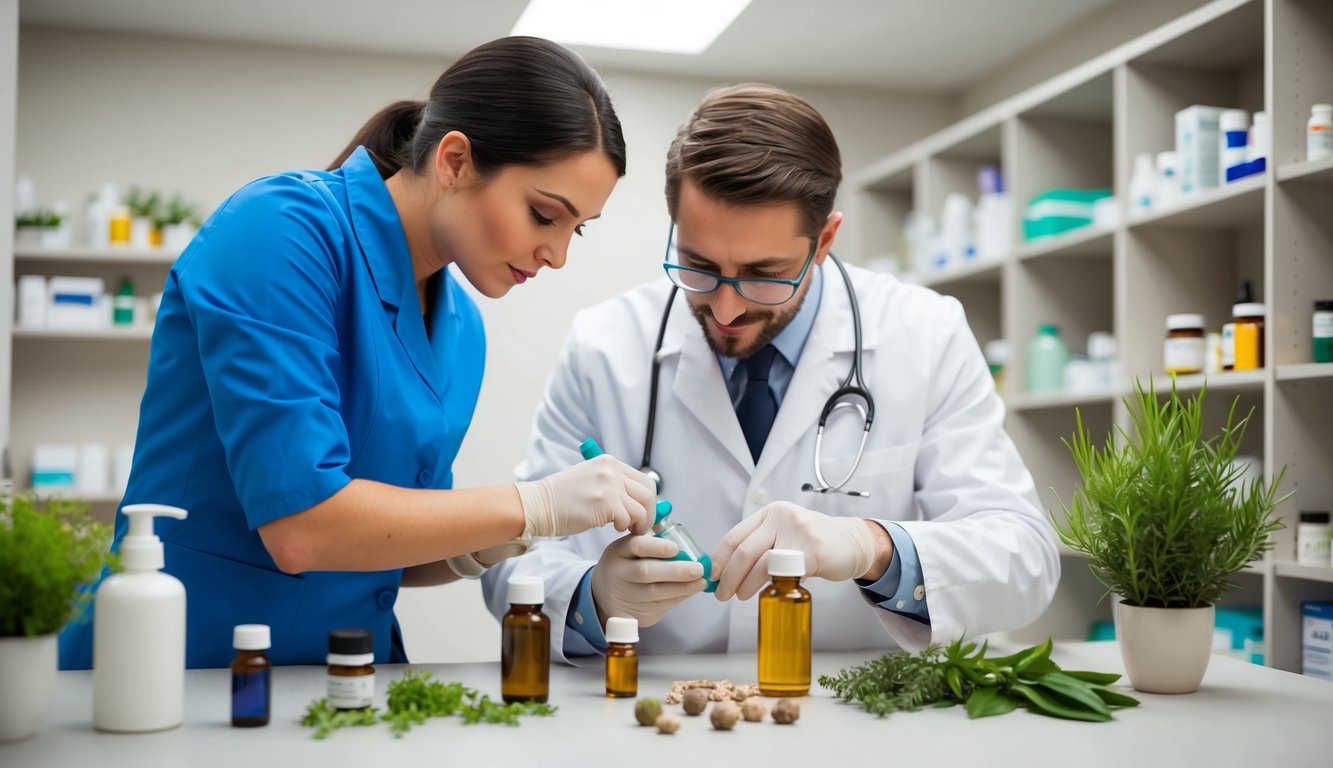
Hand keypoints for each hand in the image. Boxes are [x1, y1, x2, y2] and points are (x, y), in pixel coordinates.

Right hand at [515, 455, 654, 538]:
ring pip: (642, 508)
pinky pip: (628, 519)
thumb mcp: (591, 480)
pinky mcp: (605, 502)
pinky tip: (613, 528)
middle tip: (641, 527)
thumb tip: (640, 503)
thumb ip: (614, 486)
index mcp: (610, 462)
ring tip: (626, 529)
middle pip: (649, 493)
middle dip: (650, 514)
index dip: (649, 501)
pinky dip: (624, 527)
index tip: (644, 514)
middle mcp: (612, 470)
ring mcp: (609, 485)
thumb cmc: (562, 499)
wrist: (539, 505)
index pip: (645, 480)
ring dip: (638, 523)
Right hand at [591, 533, 708, 627]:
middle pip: (646, 572)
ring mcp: (622, 595)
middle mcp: (616, 573)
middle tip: (699, 569)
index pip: (636, 546)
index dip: (657, 547)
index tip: (677, 548)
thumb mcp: (630, 550)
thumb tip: (684, 543)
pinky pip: (658, 607)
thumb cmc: (627, 566)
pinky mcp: (630, 614)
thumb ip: (652, 544)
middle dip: (676, 571)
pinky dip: (677, 598)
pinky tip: (691, 591)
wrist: (604, 593)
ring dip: (682, 587)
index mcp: (618, 551)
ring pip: (654, 594)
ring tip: (701, 581)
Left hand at [710, 501, 877, 600]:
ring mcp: (798, 533)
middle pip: (744, 551)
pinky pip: (784, 573)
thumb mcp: (784, 533)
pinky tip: (769, 591)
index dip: (719, 558)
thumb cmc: (813, 543)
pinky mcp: (813, 551)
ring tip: (740, 596)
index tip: (711, 576)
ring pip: (762, 564)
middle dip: (728, 576)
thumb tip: (726, 570)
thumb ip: (760, 545)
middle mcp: (782, 518)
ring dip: (745, 584)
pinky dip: (772, 585)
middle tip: (721, 594)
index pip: (735, 535)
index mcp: (770, 513)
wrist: (853, 542)